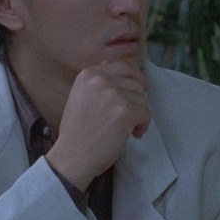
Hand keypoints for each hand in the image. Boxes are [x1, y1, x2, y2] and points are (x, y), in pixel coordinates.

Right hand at [45, 61, 150, 191]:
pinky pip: (146, 113)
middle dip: (136, 101)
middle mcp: (100, 80)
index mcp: (88, 74)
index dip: (136, 77)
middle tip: (130, 117)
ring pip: (142, 99)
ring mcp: (113, 94)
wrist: (72, 156)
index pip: (122, 67)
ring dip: (139, 115)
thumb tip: (107, 63)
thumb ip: (96, 81)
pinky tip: (133, 134)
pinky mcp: (125, 111)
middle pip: (135, 84)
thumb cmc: (77, 131)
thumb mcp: (80, 97)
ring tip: (126, 129)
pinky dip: (143, 125)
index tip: (142, 88)